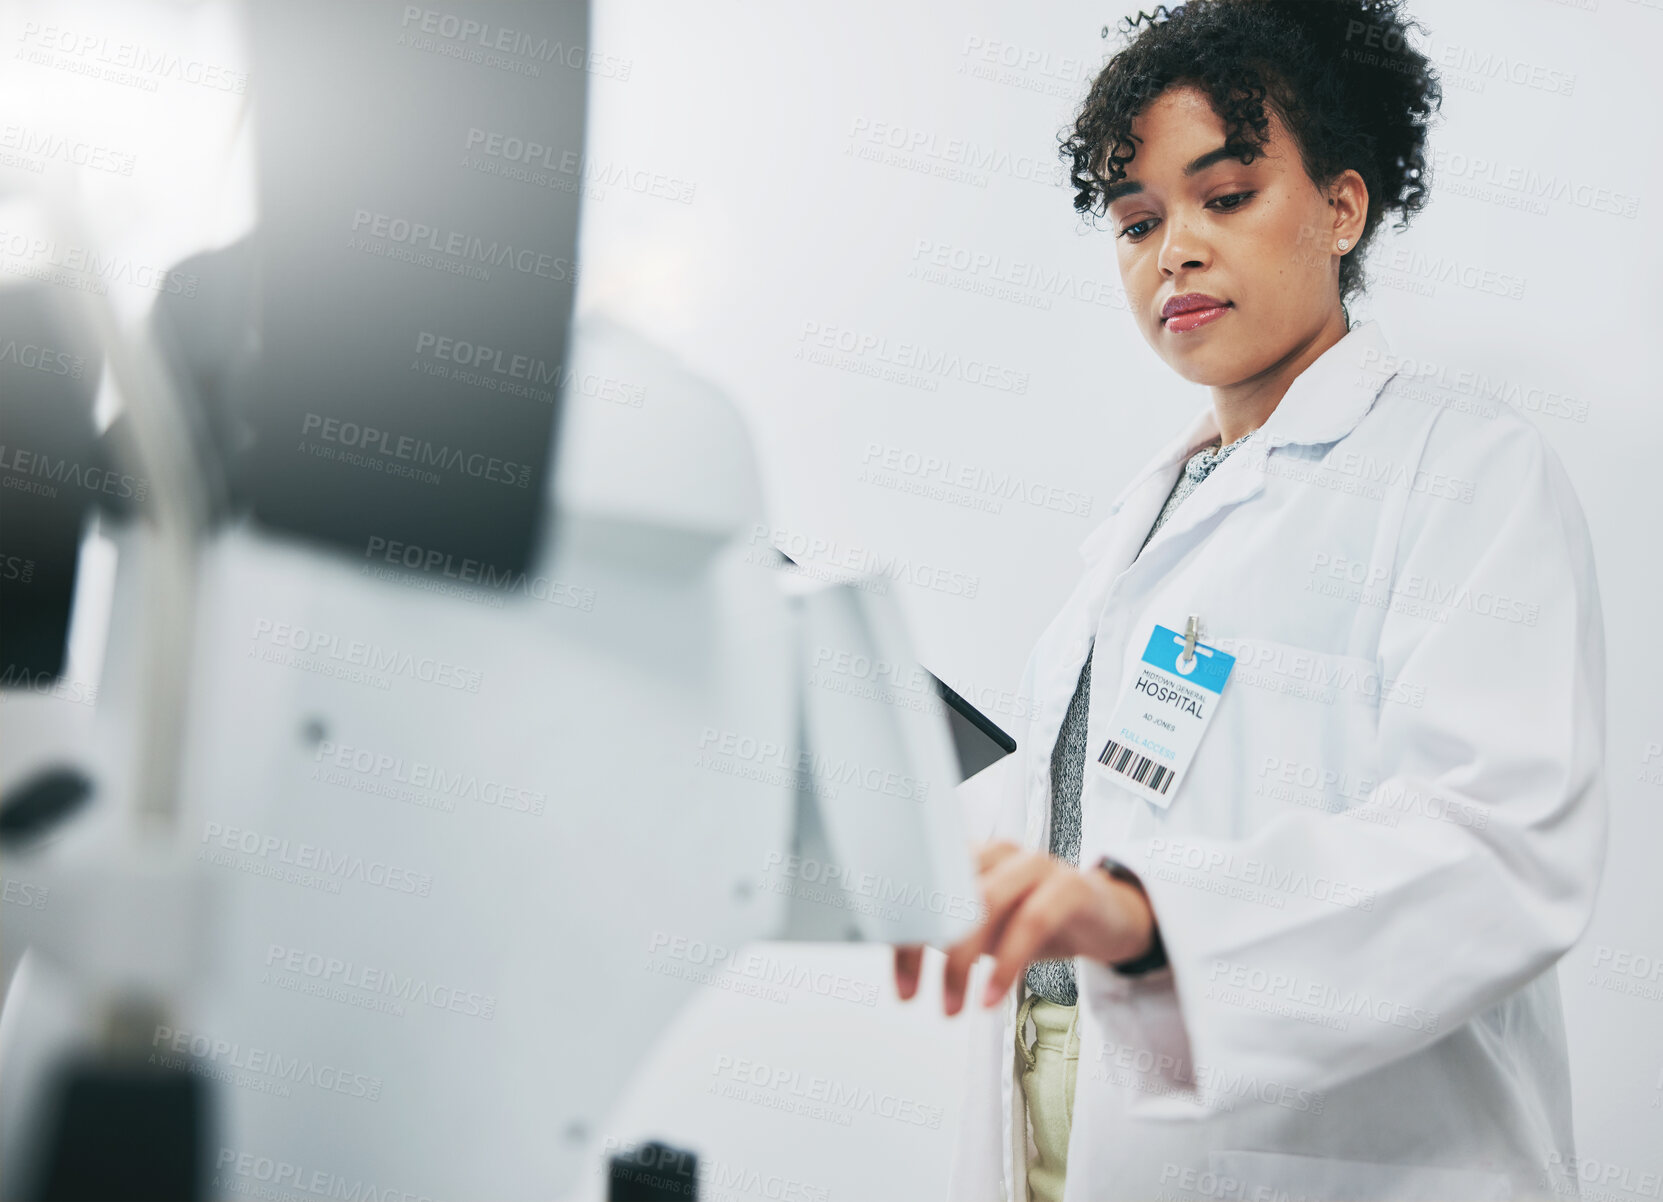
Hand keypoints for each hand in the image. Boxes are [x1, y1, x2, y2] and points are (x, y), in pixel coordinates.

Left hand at [893, 841, 1154, 1014]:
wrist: (1108, 917)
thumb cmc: (1036, 919)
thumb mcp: (984, 929)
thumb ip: (946, 931)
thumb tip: (899, 952)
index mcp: (970, 856)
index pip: (922, 887)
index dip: (902, 935)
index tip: (901, 982)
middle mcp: (998, 852)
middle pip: (947, 892)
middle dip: (924, 949)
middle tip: (917, 996)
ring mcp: (1035, 864)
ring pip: (985, 904)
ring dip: (961, 961)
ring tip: (952, 1005)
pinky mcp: (1069, 885)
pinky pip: (1031, 921)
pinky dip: (1007, 962)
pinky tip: (992, 995)